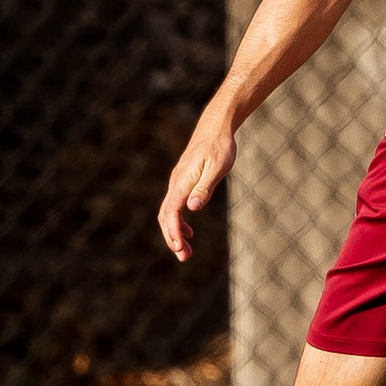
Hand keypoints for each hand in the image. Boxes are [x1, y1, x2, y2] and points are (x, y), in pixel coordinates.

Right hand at [159, 115, 237, 260]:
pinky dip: (179, 222)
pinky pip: (175, 206)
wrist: (216, 128)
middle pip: (166, 216)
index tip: (180, 249)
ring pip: (169, 212)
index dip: (174, 232)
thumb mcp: (217, 167)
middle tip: (184, 258)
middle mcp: (176, 183)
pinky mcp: (183, 182)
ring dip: (175, 233)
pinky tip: (189, 232)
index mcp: (182, 182)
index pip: (172, 212)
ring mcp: (178, 182)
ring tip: (186, 251)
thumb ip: (205, 187)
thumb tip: (193, 208)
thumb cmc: (220, 147)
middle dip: (172, 238)